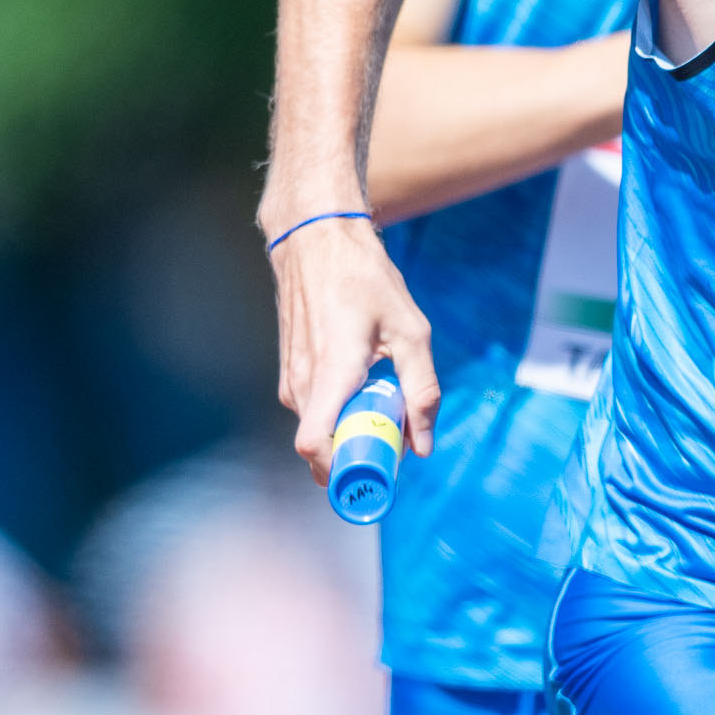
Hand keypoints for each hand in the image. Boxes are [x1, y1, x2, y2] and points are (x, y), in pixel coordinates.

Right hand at [266, 213, 438, 469]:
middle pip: (321, 448)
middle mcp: (303, 383)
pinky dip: (338, 416)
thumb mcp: (411, 331)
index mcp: (332, 373)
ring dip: (349, 433)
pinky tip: (364, 389)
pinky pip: (313, 413)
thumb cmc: (365, 279)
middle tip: (394, 442)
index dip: (340, 473)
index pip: (313, 446)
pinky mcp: (290, 373)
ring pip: (318, 431)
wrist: (316, 240)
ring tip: (383, 405)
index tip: (374, 474)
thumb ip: (422, 391)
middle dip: (356, 457)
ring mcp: (292, 379)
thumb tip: (423, 446)